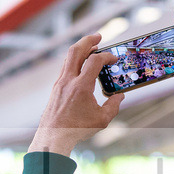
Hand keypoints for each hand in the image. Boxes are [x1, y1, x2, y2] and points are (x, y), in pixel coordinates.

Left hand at [29, 34, 124, 155]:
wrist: (53, 137)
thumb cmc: (77, 129)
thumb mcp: (102, 120)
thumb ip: (114, 106)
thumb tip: (119, 97)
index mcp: (81, 86)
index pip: (95, 61)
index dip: (106, 56)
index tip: (114, 58)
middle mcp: (68, 80)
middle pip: (76, 50)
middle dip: (88, 40)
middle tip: (98, 36)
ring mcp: (60, 83)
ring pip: (69, 58)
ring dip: (80, 50)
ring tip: (91, 48)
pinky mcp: (56, 88)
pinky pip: (65, 67)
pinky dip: (74, 61)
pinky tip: (81, 65)